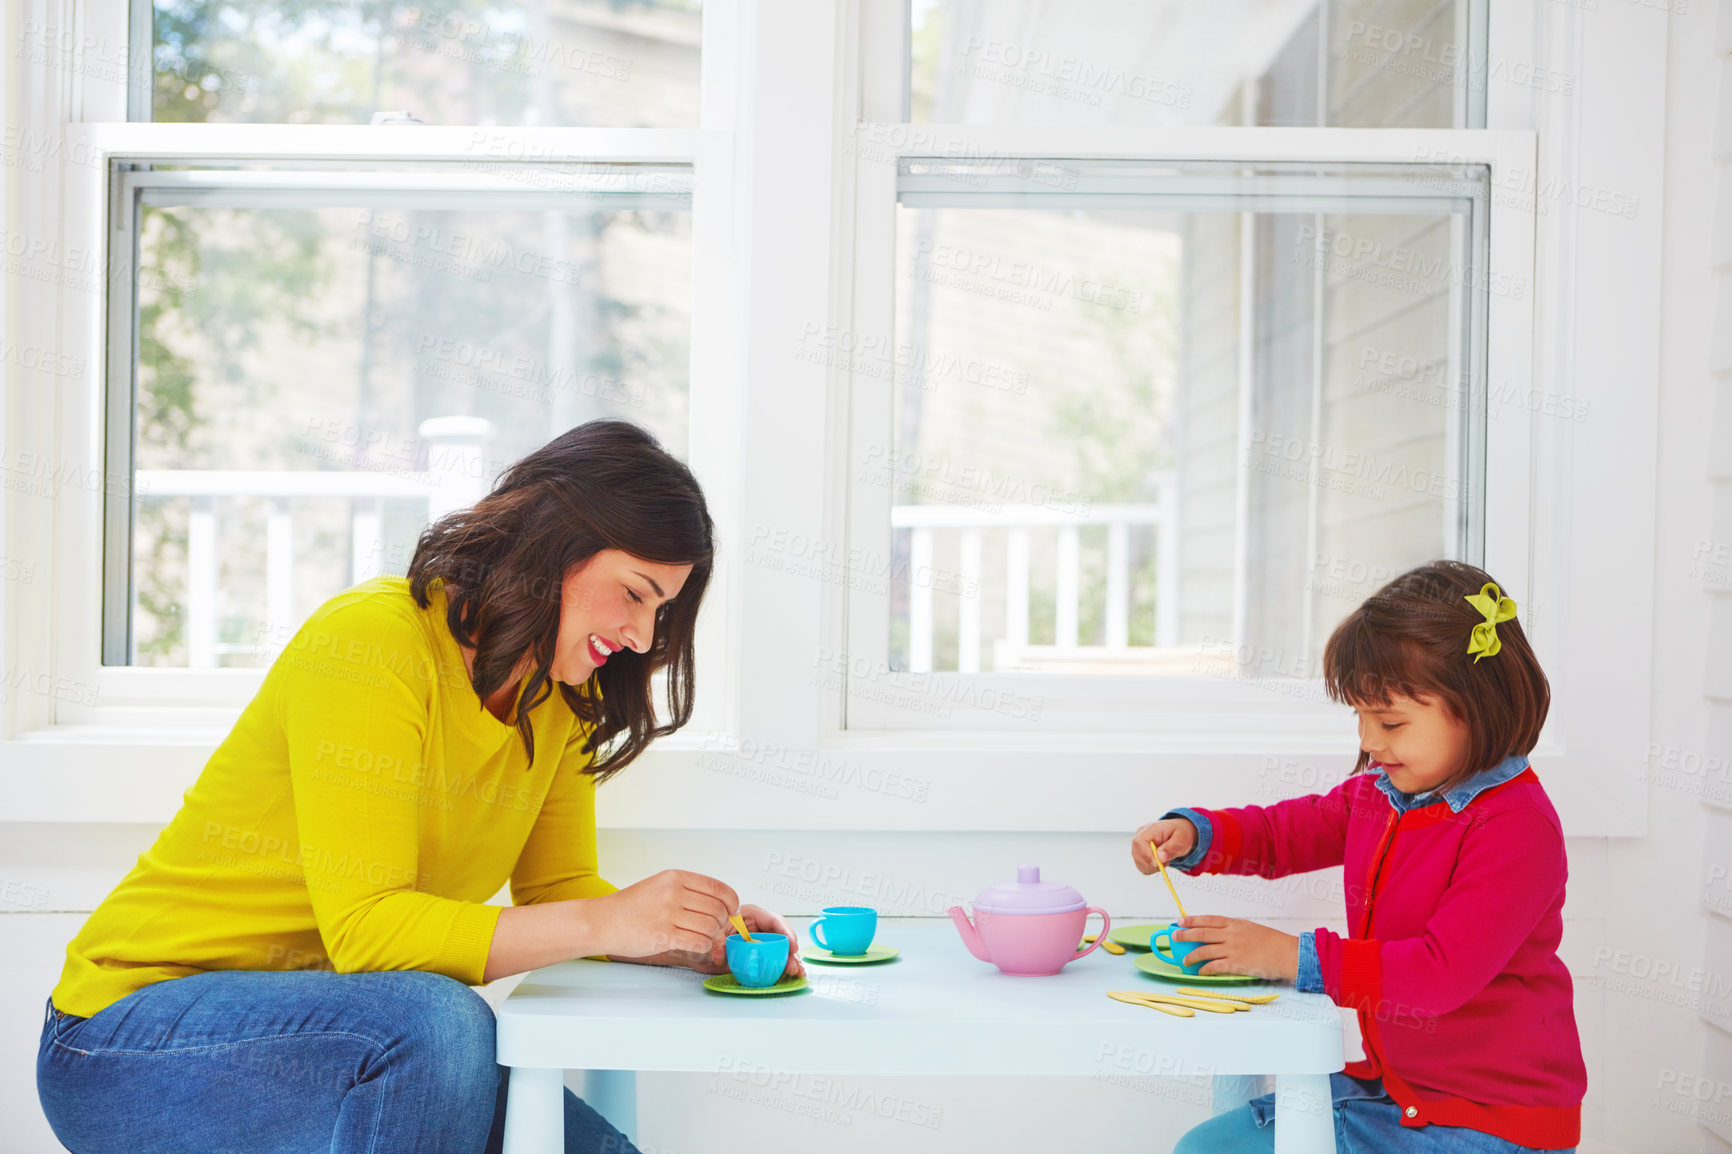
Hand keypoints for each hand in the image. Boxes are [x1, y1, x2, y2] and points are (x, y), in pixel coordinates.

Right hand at [588, 869, 737, 961]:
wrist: (602, 921)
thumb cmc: (631, 906)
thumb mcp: (660, 885)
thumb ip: (688, 891)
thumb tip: (721, 902)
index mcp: (675, 877)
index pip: (718, 887)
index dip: (731, 900)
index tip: (732, 909)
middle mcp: (673, 893)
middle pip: (717, 909)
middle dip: (723, 921)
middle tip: (716, 926)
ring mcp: (668, 915)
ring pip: (711, 927)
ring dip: (712, 935)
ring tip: (702, 935)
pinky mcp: (664, 936)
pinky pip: (699, 942)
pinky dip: (704, 945)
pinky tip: (695, 944)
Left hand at [702, 905, 805, 980]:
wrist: (696, 950)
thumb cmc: (704, 936)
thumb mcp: (708, 939)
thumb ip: (715, 945)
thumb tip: (719, 955)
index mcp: (748, 915)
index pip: (772, 919)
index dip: (785, 931)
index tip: (791, 945)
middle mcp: (757, 927)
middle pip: (780, 936)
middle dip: (790, 950)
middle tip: (794, 965)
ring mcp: (759, 942)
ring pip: (780, 949)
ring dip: (789, 960)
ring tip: (796, 972)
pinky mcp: (758, 956)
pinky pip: (774, 959)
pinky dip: (782, 967)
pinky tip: (790, 975)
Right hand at [1131, 818, 1195, 873]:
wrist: (1179, 832)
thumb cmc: (1180, 833)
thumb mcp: (1181, 838)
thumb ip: (1171, 847)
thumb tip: (1160, 858)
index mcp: (1149, 829)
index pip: (1139, 842)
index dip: (1146, 855)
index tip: (1158, 863)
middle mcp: (1140, 836)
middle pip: (1137, 854)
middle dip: (1151, 864)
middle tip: (1166, 862)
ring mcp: (1138, 845)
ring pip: (1139, 862)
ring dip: (1152, 867)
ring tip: (1165, 861)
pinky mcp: (1140, 853)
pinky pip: (1141, 866)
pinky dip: (1151, 869)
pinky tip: (1159, 863)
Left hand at [1172, 915, 1298, 981]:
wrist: (1286, 953)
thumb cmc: (1272, 942)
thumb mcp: (1251, 929)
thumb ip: (1235, 930)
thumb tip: (1220, 935)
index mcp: (1235, 923)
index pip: (1208, 919)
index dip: (1192, 920)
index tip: (1180, 920)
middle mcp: (1231, 934)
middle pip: (1202, 933)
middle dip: (1185, 935)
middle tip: (1174, 937)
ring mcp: (1233, 949)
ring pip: (1204, 950)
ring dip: (1191, 956)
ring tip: (1184, 961)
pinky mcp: (1236, 964)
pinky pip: (1215, 966)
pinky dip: (1205, 969)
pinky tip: (1200, 971)